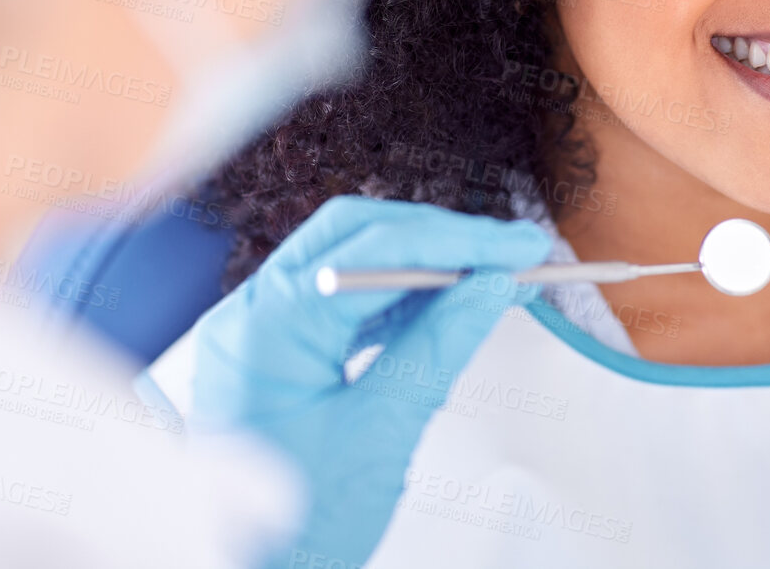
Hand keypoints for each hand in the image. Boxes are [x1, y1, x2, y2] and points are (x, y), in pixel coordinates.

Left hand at [183, 196, 550, 568]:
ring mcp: (259, 333)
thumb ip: (437, 349)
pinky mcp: (276, 355)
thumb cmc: (295, 532)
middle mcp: (251, 315)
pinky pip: (340, 305)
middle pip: (354, 238)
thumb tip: (489, 288)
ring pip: (348, 265)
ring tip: (488, 276)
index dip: (454, 242)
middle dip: (437, 238)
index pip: (371, 251)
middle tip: (509, 252)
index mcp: (265, 329)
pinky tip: (444, 306)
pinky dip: (396, 299)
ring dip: (421, 265)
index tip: (518, 249)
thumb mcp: (380, 436)